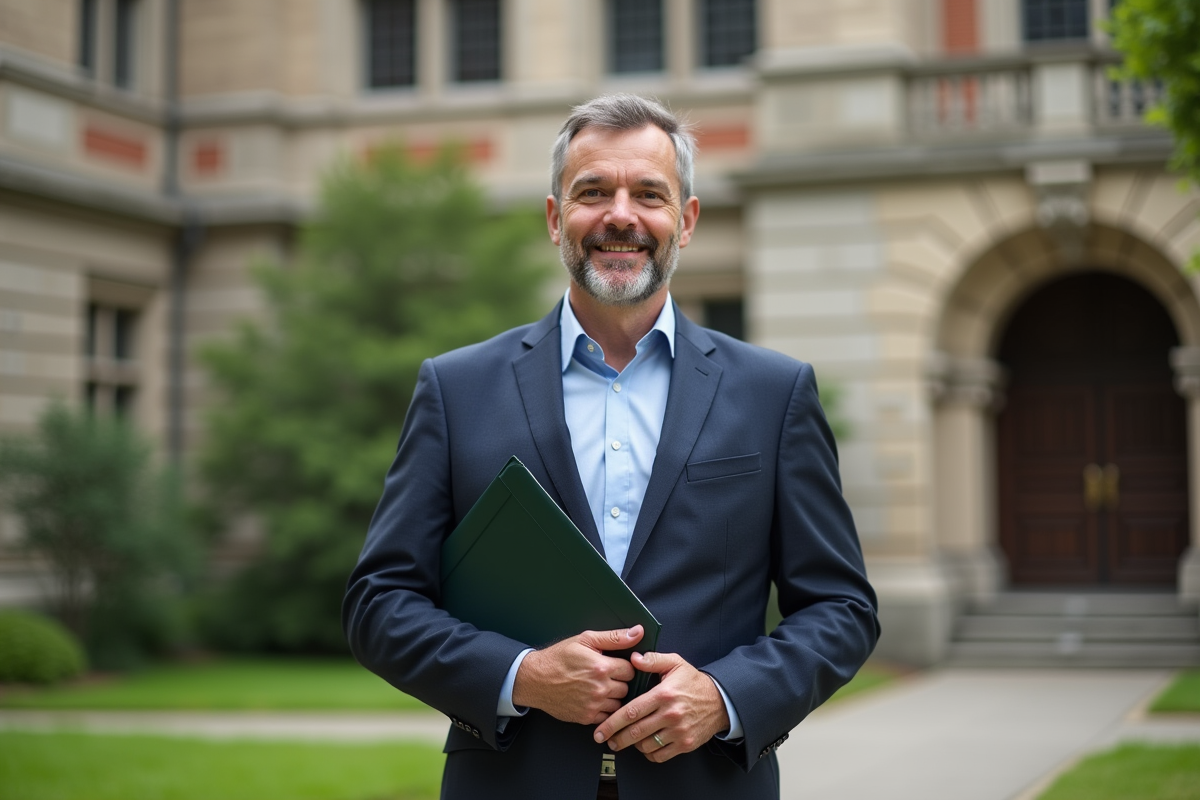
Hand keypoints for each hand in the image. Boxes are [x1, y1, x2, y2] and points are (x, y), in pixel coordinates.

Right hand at [512, 625, 642, 724]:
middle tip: (605, 676)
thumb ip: (614, 637)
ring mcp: (593, 705)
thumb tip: (637, 632)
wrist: (535, 679)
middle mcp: (600, 688)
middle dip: (618, 682)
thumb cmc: (558, 658)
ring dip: (613, 697)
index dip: (623, 666)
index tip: (614, 665)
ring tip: (599, 687)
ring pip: (619, 704)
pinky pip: (607, 717)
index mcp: (602, 667)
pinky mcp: (586, 717)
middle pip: (627, 688)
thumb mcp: (585, 639)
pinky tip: (594, 699)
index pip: (631, 670)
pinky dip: (603, 710)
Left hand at [592, 651, 729, 762]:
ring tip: (627, 739)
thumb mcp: (675, 663)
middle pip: (635, 732)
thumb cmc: (694, 682)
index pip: (632, 711)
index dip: (612, 722)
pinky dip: (649, 753)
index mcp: (663, 694)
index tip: (601, 729)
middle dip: (616, 738)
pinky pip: (660, 755)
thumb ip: (653, 660)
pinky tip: (645, 746)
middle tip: (606, 740)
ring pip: (646, 745)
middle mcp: (670, 714)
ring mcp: (678, 731)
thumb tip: (633, 659)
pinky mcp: (685, 744)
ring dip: (632, 745)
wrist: (720, 701)